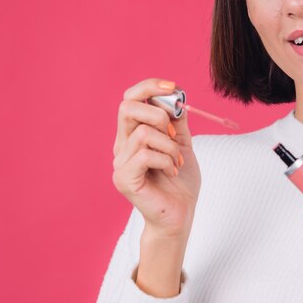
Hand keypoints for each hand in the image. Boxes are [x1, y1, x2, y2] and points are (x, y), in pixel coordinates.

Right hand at [112, 78, 200, 237]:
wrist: (180, 215)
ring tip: (176, 161)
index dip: (149, 87)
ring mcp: (120, 162)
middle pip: (127, 107)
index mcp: (132, 134)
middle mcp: (122, 146)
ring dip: (170, 145)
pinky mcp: (124, 178)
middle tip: (175, 134)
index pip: (130, 99)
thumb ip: (177, 121)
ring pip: (144, 132)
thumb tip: (177, 96)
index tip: (174, 87)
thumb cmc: (180, 182)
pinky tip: (172, 171)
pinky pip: (145, 154)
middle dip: (159, 114)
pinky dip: (166, 159)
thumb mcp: (182, 143)